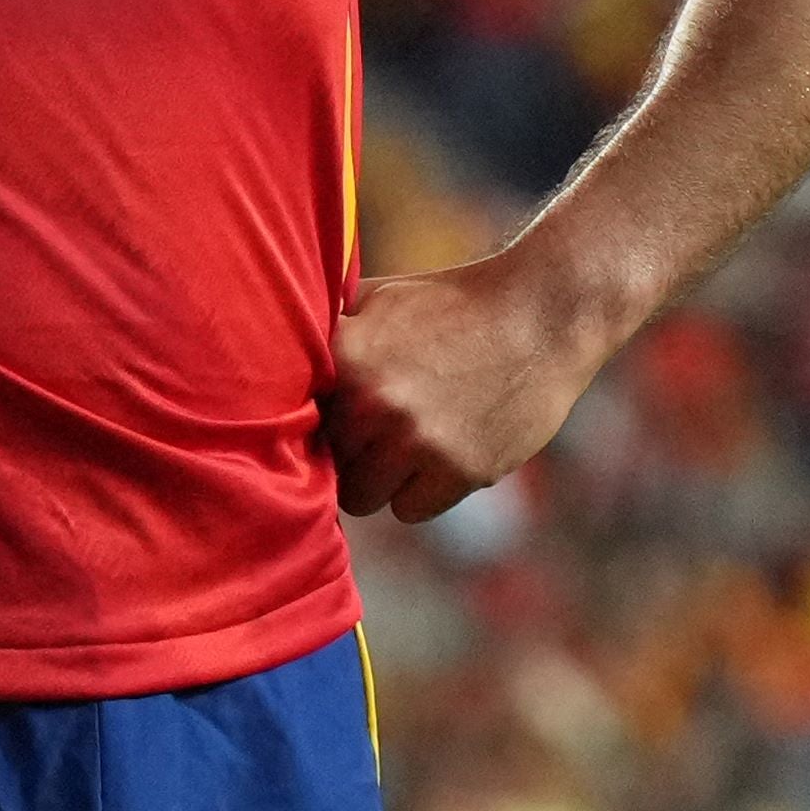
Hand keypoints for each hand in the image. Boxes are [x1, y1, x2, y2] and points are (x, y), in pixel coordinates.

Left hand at [321, 248, 621, 524]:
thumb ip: (327, 334)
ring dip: (384, 478)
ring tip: (413, 441)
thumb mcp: (379, 300)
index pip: (297, 425)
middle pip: (330, 465)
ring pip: (365, 497)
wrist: (542, 313)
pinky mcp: (458, 471)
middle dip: (352, 453)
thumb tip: (267, 359)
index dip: (317, 425)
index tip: (337, 419)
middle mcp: (374, 403)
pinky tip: (446, 451)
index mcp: (346, 357)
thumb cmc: (454, 304)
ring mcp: (417, 441)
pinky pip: (410, 510)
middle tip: (385, 430)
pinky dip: (424, 491)